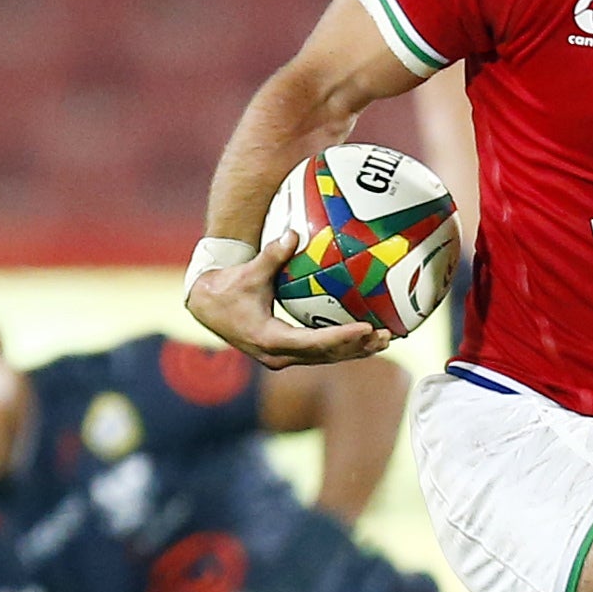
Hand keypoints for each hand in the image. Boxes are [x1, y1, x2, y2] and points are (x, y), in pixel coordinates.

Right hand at [185, 233, 392, 370]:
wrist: (206, 307)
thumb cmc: (226, 289)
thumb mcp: (248, 272)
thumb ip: (271, 255)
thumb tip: (293, 233)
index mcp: (270, 340)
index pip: (313, 343)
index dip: (341, 338)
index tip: (365, 329)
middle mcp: (278, 355)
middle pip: (326, 356)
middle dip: (357, 347)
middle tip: (385, 335)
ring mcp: (283, 356)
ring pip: (325, 358)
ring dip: (355, 350)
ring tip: (385, 340)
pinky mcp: (286, 352)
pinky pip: (319, 352)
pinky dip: (342, 346)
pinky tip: (365, 338)